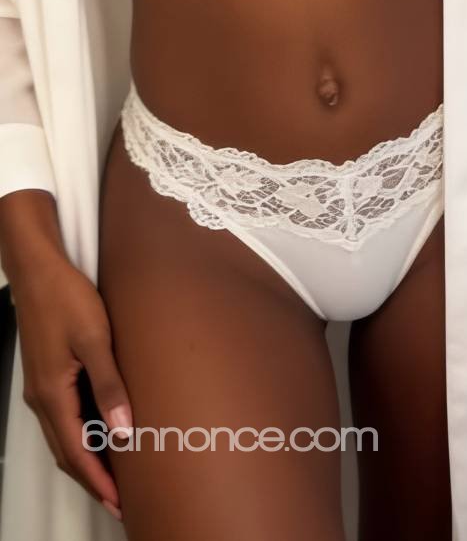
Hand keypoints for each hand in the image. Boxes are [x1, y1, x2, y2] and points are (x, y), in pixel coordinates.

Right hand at [12, 246, 129, 518]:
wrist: (37, 270)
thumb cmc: (66, 298)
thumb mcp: (95, 338)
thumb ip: (109, 385)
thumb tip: (123, 430)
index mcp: (52, 395)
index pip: (77, 452)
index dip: (98, 481)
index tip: (119, 503)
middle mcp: (42, 399)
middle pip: (66, 453)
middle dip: (92, 480)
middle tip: (119, 501)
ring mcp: (40, 388)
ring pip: (62, 438)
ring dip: (85, 460)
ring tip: (113, 476)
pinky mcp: (45, 375)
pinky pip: (61, 419)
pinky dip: (79, 437)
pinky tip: (99, 433)